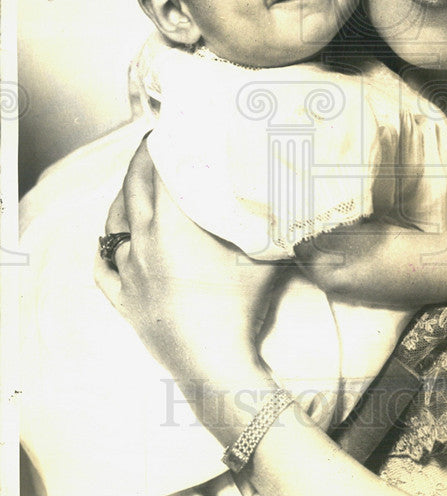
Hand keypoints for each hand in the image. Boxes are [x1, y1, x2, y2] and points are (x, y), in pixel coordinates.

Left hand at [97, 139, 280, 391]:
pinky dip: (106, 248)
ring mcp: (128, 274)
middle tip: (155, 144)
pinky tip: (111, 242)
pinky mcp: (125, 302)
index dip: (164, 144)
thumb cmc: (240, 309)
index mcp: (170, 225)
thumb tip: (294, 197)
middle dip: (142, 161)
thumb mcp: (264, 257)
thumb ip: (275, 224)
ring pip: (112, 224)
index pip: (160, 170)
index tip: (172, 128)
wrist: (216, 367)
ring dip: (123, 198)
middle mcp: (141, 243)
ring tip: (136, 185)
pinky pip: (104, 268)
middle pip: (132, 188)